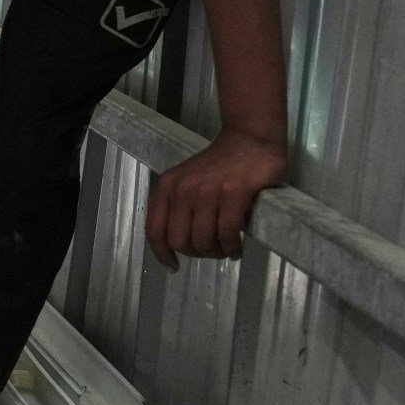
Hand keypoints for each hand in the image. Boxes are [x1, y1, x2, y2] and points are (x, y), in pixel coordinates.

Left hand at [145, 129, 285, 268]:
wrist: (249, 138)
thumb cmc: (218, 164)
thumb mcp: (186, 181)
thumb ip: (177, 206)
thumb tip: (176, 245)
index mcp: (167, 187)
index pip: (155, 230)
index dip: (162, 253)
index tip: (173, 265)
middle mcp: (183, 190)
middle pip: (181, 242)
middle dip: (197, 254)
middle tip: (212, 250)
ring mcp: (208, 192)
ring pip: (204, 241)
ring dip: (217, 252)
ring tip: (227, 249)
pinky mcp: (234, 194)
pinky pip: (228, 234)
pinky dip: (233, 247)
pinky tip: (237, 247)